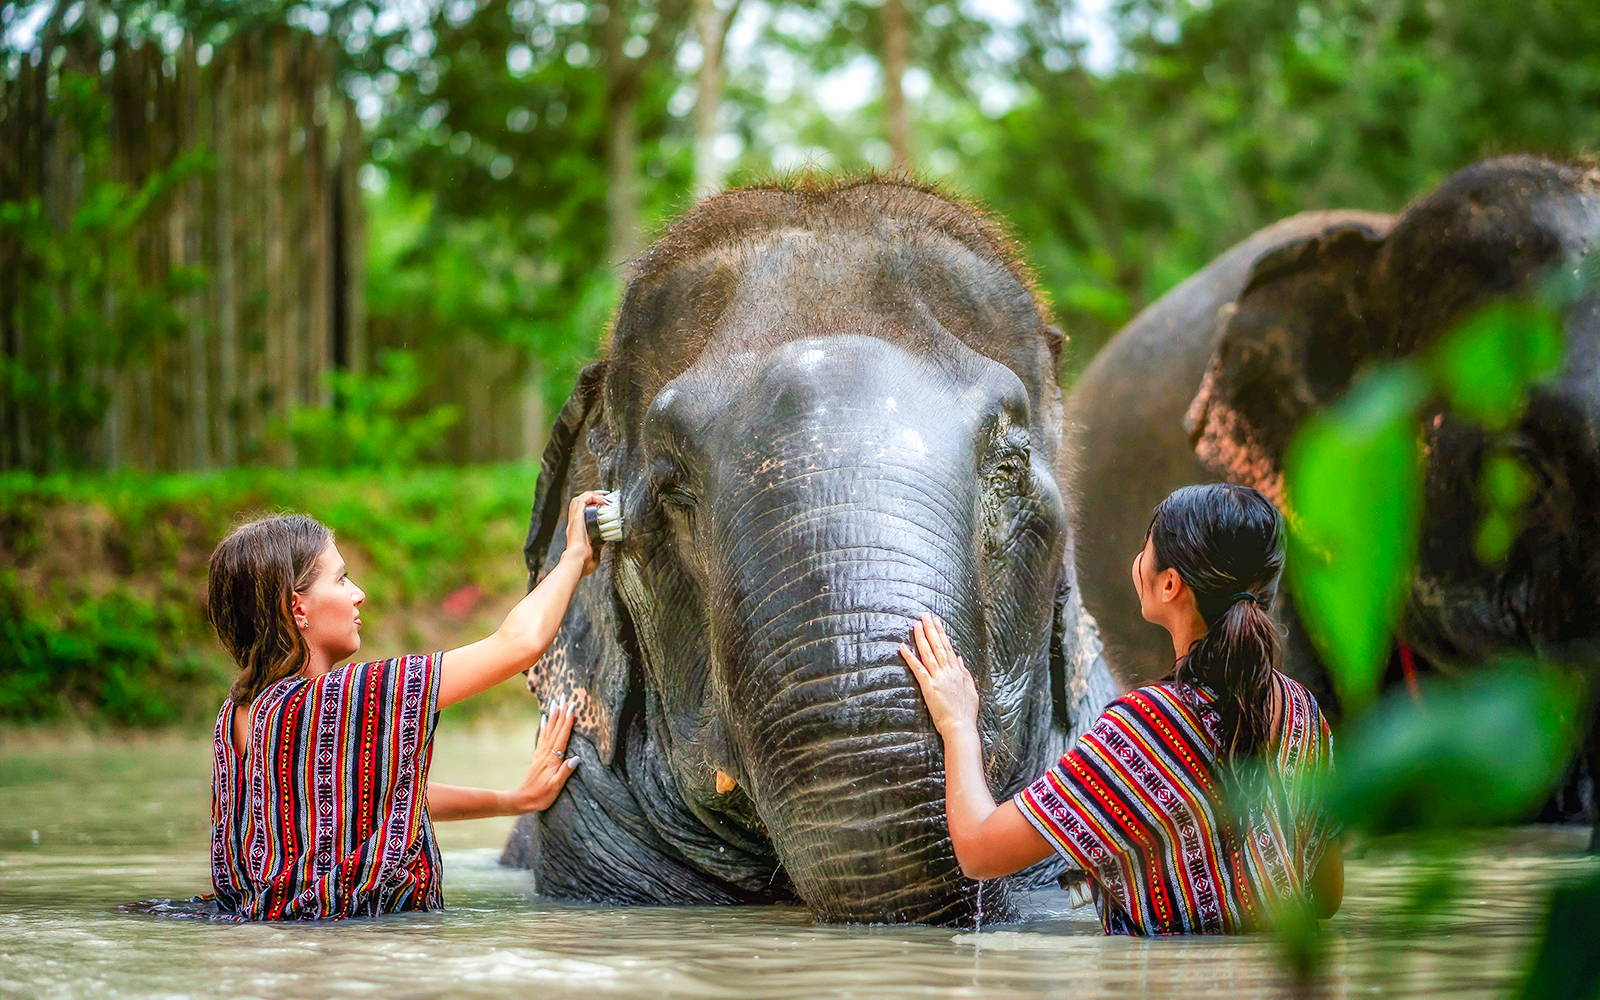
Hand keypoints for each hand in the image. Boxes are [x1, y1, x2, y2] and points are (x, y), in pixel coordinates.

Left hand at [505, 697, 579, 813]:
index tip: (572, 707)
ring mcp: (541, 754)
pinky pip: (542, 737)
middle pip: (555, 729)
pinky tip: (544, 719)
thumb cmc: (541, 796)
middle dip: (560, 712)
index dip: (568, 722)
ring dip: (553, 716)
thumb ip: (565, 772)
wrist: (522, 800)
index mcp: (553, 759)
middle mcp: (546, 753)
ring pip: (548, 730)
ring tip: (555, 702)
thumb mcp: (556, 787)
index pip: (562, 736)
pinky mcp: (538, 757)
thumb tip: (576, 758)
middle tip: (564, 696)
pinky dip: (544, 726)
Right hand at [562, 492, 606, 575]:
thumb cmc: (585, 561)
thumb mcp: (596, 549)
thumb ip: (600, 542)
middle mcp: (574, 524)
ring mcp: (574, 520)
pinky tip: (602, 500)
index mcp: (577, 531)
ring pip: (579, 499)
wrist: (578, 562)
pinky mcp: (576, 518)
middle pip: (579, 503)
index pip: (581, 512)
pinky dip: (592, 497)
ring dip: (592, 495)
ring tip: (604, 496)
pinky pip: (582, 501)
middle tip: (605, 496)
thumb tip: (607, 538)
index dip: (592, 505)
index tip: (604, 505)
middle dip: (593, 496)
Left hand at [900, 614, 979, 739]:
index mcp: (957, 671)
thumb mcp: (971, 689)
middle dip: (931, 629)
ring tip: (916, 624)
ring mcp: (938, 677)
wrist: (961, 726)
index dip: (941, 633)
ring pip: (928, 653)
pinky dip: (909, 657)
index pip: (948, 647)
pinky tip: (902, 647)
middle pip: (938, 645)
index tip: (936, 622)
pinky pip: (917, 668)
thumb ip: (965, 672)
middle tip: (924, 616)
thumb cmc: (966, 711)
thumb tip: (960, 658)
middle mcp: (948, 671)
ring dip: (921, 637)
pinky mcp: (929, 686)